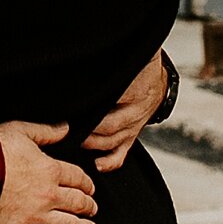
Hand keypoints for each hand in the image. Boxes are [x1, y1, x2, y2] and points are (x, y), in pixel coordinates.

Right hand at [0, 122, 99, 223]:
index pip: (78, 178)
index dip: (87, 184)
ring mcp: (36, 219)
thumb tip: (66, 129)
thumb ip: (45, 132)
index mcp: (50, 171)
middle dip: (88, 206)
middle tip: (92, 209)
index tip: (89, 188)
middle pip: (78, 203)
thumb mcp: (19, 131)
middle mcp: (49, 197)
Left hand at [81, 54, 168, 173]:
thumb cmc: (138, 67)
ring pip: (112, 142)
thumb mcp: (126, 60)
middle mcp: (135, 111)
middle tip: (65, 127)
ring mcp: (134, 126)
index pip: (109, 101)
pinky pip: (121, 154)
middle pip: (109, 126)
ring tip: (72, 140)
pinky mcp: (131, 136)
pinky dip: (109, 162)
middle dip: (86, 130)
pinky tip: (96, 164)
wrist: (157, 81)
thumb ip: (106, 64)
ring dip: (92, 144)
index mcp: (135, 90)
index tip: (69, 107)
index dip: (88, 104)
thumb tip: (83, 59)